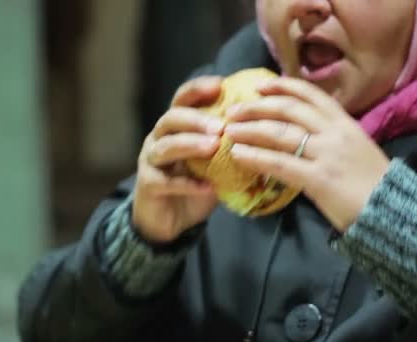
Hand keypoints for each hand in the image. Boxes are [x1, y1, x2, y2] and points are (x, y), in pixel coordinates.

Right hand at [133, 76, 223, 242]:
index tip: (220, 84)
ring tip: (212, 147)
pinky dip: (187, 184)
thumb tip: (268, 130)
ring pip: (164, 146)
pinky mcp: (148, 185)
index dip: (197, 89)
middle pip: (171, 119)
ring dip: (189, 144)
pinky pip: (165, 181)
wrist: (170, 220)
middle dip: (195, 119)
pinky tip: (208, 187)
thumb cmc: (195, 184)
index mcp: (176, 126)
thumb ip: (230, 144)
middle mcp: (159, 138)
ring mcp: (150, 161)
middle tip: (220, 126)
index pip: (182, 99)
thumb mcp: (215, 161)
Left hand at [224, 77, 388, 231]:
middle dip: (257, 107)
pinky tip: (237, 154)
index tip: (259, 85)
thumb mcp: (353, 149)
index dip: (282, 86)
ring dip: (250, 129)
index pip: (311, 95)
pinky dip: (255, 157)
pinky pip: (279, 163)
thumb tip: (297, 133)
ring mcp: (327, 154)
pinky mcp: (318, 178)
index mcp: (344, 123)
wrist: (392, 212)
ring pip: (280, 133)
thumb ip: (328, 138)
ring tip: (229, 131)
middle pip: (289, 110)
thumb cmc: (370, 183)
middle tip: (232, 110)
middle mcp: (334, 133)